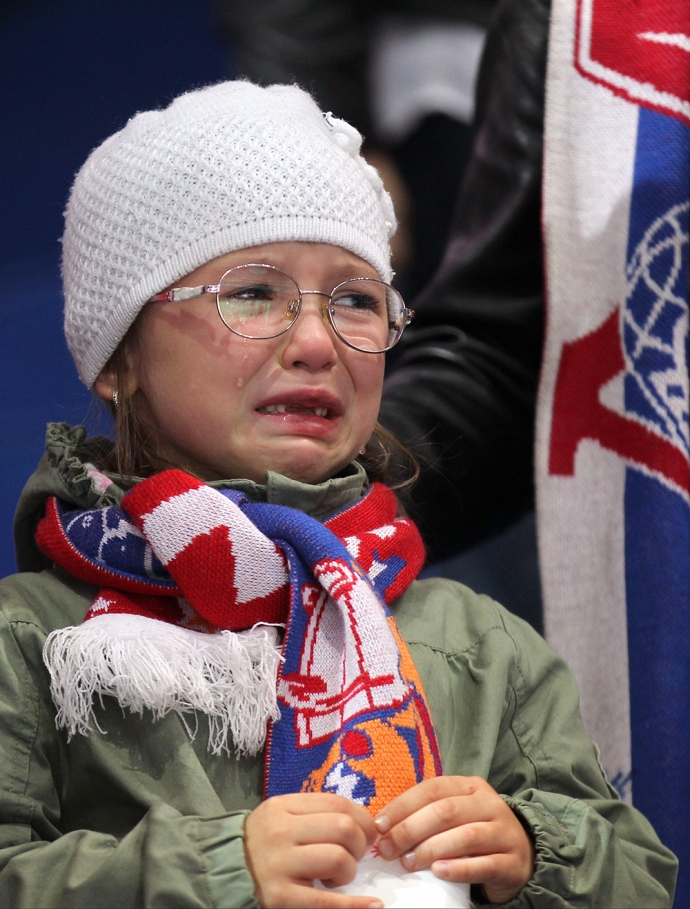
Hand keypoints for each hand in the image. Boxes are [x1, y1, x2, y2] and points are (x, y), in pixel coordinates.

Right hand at [244, 792, 381, 908]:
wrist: (223, 871)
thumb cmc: (261, 842)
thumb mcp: (280, 816)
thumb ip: (313, 814)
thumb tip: (361, 824)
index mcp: (283, 806)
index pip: (337, 803)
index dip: (362, 819)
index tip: (367, 832)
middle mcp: (281, 831)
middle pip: (342, 828)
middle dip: (359, 844)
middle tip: (353, 855)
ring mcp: (280, 864)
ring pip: (337, 858)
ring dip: (348, 870)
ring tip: (336, 876)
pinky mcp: (280, 897)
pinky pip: (326, 901)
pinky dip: (354, 904)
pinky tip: (371, 905)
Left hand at [374, 776, 534, 903]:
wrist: (522, 856)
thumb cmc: (475, 831)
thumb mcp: (455, 814)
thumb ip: (426, 814)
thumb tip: (383, 826)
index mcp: (470, 786)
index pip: (431, 789)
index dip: (402, 806)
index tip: (379, 826)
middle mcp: (489, 804)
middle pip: (445, 811)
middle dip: (410, 830)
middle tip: (388, 850)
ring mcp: (504, 832)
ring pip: (465, 836)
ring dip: (431, 849)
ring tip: (408, 863)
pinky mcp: (512, 862)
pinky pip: (483, 864)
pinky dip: (458, 868)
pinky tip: (438, 872)